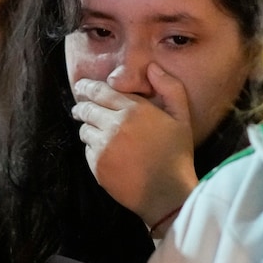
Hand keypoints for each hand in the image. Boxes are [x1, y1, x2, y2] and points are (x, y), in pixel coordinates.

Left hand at [73, 63, 198, 226]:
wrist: (167, 194)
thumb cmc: (176, 154)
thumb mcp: (181, 117)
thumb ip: (169, 88)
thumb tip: (152, 68)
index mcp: (133, 110)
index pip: (100, 92)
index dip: (88, 87)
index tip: (82, 86)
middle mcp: (113, 126)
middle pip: (87, 109)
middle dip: (82, 107)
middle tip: (81, 108)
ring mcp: (102, 147)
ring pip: (85, 130)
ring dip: (90, 129)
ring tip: (100, 133)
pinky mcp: (97, 166)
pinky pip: (87, 150)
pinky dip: (94, 148)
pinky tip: (108, 153)